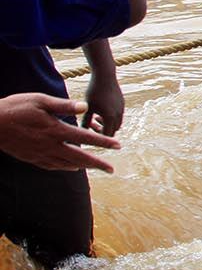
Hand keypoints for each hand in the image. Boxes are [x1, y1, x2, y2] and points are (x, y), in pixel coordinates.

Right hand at [0, 93, 119, 172]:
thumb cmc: (15, 108)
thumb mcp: (40, 100)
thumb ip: (64, 105)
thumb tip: (85, 107)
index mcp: (55, 130)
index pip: (85, 137)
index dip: (103, 143)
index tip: (118, 147)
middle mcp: (50, 145)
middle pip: (79, 157)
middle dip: (97, 164)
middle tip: (112, 169)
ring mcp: (40, 154)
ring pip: (66, 164)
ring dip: (83, 166)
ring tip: (95, 167)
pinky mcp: (31, 158)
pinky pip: (52, 166)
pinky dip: (65, 168)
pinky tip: (71, 167)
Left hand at [84, 66, 123, 136]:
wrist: (105, 76)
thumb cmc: (93, 91)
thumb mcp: (87, 108)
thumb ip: (85, 121)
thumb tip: (79, 133)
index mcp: (109, 117)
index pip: (106, 136)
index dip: (98, 138)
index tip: (88, 135)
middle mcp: (118, 115)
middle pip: (113, 131)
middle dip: (102, 131)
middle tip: (91, 125)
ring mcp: (122, 109)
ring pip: (116, 123)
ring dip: (107, 124)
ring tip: (95, 117)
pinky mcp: (122, 103)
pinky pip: (118, 115)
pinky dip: (110, 117)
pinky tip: (101, 110)